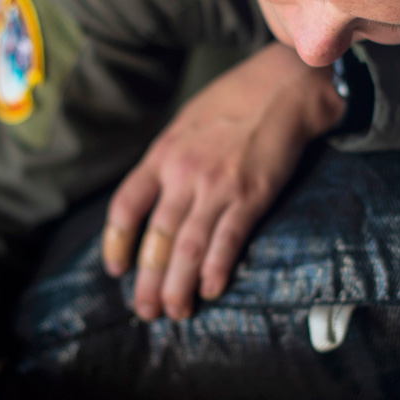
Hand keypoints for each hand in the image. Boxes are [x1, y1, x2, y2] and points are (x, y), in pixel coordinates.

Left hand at [102, 41, 343, 319]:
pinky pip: (227, 240)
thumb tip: (154, 195)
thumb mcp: (185, 123)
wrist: (284, 89)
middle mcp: (184, 174)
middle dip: (148, 281)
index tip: (116, 269)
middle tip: (145, 311)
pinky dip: (216, 269)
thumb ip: (168, 160)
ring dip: (179, 286)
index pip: (126, 207)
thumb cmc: (235, 102)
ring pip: (188, 248)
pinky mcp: (252, 196)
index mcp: (162, 155)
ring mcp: (218, 186)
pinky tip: (210, 290)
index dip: (117, 243)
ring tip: (175, 311)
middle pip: (157, 239)